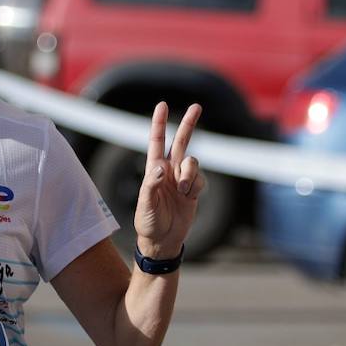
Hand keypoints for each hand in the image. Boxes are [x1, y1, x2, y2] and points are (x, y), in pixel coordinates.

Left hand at [133, 102, 204, 259]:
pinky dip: (196, 187)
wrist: (163, 240)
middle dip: (188, 124)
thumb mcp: (145, 204)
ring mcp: (182, 179)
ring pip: (193, 162)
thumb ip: (152, 184)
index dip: (159, 123)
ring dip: (189, 174)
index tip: (162, 105)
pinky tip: (188, 198)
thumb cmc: (148, 222)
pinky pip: (200, 179)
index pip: (157, 141)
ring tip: (182, 190)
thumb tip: (161, 166)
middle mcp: (169, 170)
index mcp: (154, 169)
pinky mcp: (194, 190)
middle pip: (181, 141)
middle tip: (196, 106)